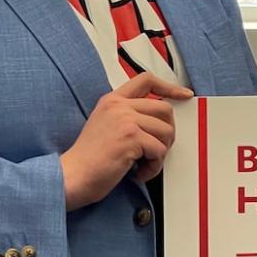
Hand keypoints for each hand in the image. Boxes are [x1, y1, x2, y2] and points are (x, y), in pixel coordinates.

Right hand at [59, 73, 192, 210]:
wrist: (72, 176)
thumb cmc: (88, 159)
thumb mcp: (105, 125)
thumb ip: (127, 116)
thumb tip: (158, 122)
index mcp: (112, 100)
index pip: (146, 80)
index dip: (169, 87)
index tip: (184, 95)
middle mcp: (119, 106)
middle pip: (165, 109)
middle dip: (167, 133)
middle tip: (156, 150)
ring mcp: (125, 120)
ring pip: (166, 131)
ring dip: (160, 154)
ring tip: (143, 164)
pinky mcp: (131, 137)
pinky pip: (159, 150)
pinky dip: (153, 167)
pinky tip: (138, 172)